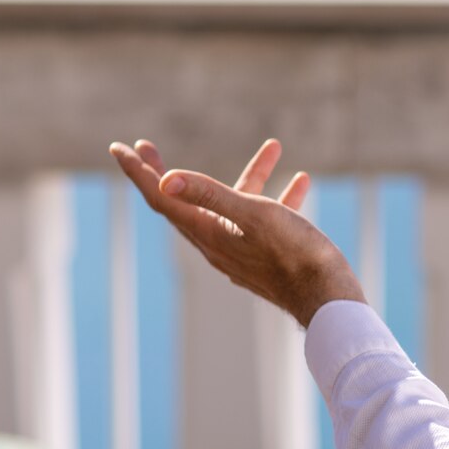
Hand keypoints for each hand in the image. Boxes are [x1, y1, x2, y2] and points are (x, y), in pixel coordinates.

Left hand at [109, 137, 365, 326]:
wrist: (329, 301)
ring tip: (273, 147)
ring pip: (234, 206)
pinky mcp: (267, 257)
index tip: (119, 148)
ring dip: (250, 175)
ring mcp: (242, 251)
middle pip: (182, 203)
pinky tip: (300, 181)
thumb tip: (165, 179)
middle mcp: (218, 244)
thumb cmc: (295, 256)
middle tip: (144, 147)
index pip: (161, 197)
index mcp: (209, 233)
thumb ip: (211, 195)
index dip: (139, 171)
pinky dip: (278, 196)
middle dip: (164, 172)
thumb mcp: (255, 216)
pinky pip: (265, 220)